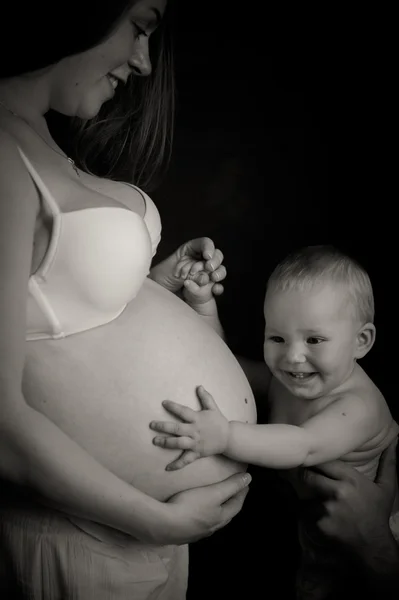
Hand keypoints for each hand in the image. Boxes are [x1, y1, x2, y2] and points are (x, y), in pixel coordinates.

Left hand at [150, 237, 225, 295]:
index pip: (205, 243)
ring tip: (214, 278)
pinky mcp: (207, 288)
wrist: (159, 296)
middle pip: (215, 255)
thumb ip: (188, 271)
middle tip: (209, 267)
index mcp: (190, 250)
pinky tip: (215, 290)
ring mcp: (205, 274)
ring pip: (219, 270)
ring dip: (219, 273)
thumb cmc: (161, 279)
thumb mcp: (171, 269)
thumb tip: (204, 277)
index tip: (207, 256)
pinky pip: (217, 287)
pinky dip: (218, 288)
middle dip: (215, 260)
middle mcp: (199, 261)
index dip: (209, 247)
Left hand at [150, 386, 229, 469]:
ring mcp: (195, 443)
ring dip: (166, 442)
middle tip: (152, 424)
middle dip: (163, 426)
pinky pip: (186, 460)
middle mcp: (194, 431)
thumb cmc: (219, 422)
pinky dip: (177, 465)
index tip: (163, 403)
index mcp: (197, 419)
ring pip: (178, 443)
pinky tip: (167, 468)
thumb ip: (206, 397)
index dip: (173, 407)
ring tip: (155, 441)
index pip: (183, 411)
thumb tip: (199, 386)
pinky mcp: (196, 453)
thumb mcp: (213, 408)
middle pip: (177, 428)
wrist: (228, 438)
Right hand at [160, 471, 250, 544]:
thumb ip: (231, 485)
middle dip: (231, 504)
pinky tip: (195, 515)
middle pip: (226, 515)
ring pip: (212, 522)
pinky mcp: (183, 535)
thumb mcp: (213, 492)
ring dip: (216, 513)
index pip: (236, 505)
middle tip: (233, 494)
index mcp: (220, 518)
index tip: (245, 484)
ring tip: (215, 504)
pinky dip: (201, 518)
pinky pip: (197, 525)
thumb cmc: (190, 505)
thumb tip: (248, 478)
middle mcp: (211, 528)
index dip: (241, 493)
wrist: (163, 524)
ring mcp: (196, 533)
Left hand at [301, 437, 397, 552]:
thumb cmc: (377, 513)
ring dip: (307, 496)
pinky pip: (306, 513)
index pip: (323, 462)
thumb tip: (395, 442)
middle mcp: (338, 491)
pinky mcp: (320, 524)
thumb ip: (388, 464)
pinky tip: (319, 516)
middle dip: (305, 476)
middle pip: (308, 475)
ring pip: (305, 494)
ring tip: (314, 499)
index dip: (315, 461)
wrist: (373, 546)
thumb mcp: (386, 488)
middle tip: (305, 478)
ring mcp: (327, 508)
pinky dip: (309, 514)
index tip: (311, 461)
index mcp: (351, 479)